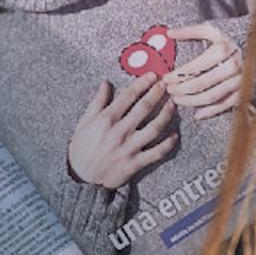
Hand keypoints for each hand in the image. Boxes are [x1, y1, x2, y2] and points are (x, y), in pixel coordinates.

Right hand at [68, 74, 177, 188]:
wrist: (81, 178)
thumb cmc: (81, 149)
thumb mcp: (85, 122)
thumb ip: (97, 102)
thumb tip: (106, 83)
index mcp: (106, 119)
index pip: (128, 96)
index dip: (142, 84)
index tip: (152, 76)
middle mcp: (119, 132)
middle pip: (144, 108)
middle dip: (157, 93)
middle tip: (166, 85)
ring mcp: (128, 148)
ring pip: (153, 128)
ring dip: (165, 115)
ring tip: (172, 104)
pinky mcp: (134, 163)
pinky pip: (156, 153)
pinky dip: (167, 144)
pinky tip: (174, 135)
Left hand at [163, 23, 242, 118]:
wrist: (254, 49)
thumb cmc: (227, 41)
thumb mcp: (210, 31)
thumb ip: (190, 31)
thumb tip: (169, 33)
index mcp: (222, 49)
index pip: (194, 67)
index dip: (177, 75)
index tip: (166, 78)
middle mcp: (232, 65)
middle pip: (201, 83)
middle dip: (181, 89)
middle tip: (169, 91)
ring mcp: (238, 80)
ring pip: (211, 96)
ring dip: (191, 101)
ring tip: (178, 100)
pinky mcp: (242, 92)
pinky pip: (224, 105)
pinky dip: (209, 111)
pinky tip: (197, 113)